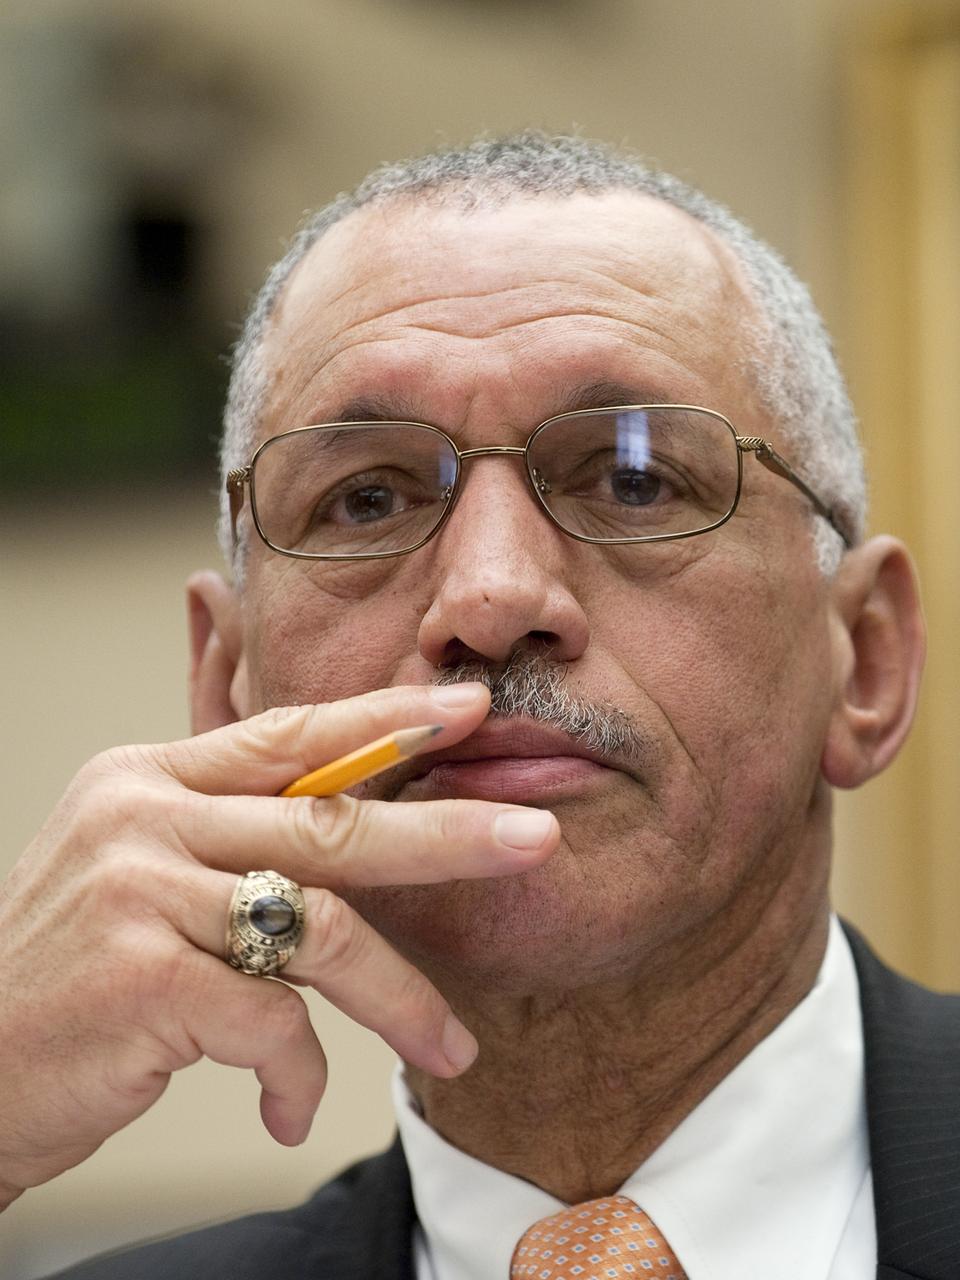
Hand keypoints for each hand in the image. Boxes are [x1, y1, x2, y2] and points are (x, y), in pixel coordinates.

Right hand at [0, 683, 558, 1208]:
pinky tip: (292, 1109)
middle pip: (331, 821)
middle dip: (446, 833)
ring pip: (320, 930)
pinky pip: (271, 1023)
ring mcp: (139, 893)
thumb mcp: (137, 870)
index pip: (291, 735)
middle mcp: (144, 818)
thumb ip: (228, 832)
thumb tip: (346, 808)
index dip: (387, 719)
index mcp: (151, 780)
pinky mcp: (141, 981)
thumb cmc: (72, 973)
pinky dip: (300, 1075)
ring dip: (401, 999)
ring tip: (453, 1050)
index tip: (469, 710)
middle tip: (536, 840)